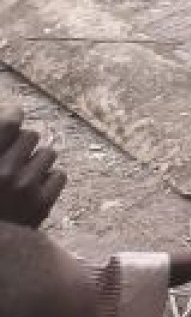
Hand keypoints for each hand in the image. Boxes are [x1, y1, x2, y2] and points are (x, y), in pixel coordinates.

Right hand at [0, 102, 64, 228]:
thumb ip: (0, 149)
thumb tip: (15, 113)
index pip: (8, 123)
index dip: (13, 114)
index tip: (16, 113)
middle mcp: (3, 172)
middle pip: (31, 136)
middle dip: (25, 144)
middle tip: (17, 157)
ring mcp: (24, 187)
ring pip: (48, 154)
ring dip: (38, 161)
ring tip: (25, 176)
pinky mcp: (42, 203)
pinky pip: (59, 175)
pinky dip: (49, 180)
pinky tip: (35, 190)